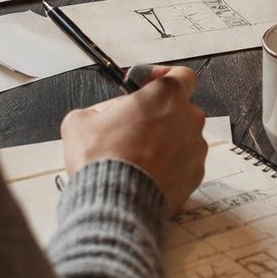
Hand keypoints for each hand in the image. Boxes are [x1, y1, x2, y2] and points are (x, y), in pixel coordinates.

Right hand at [61, 65, 207, 215]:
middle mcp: (189, 118)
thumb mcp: (81, 121)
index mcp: (167, 95)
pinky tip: (145, 174)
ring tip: (136, 157)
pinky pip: (184, 164)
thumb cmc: (101, 159)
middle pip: (179, 109)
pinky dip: (169, 167)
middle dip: (159, 115)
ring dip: (164, 143)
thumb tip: (105, 115)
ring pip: (182, 138)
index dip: (165, 78)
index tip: (148, 86)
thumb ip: (99, 109)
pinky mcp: (194, 176)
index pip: (181, 75)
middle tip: (133, 128)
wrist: (114, 202)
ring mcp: (195, 148)